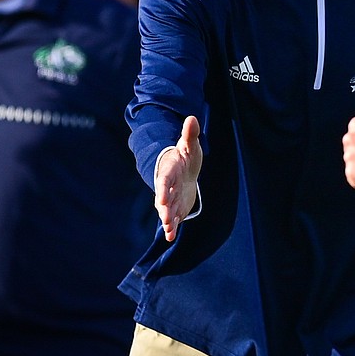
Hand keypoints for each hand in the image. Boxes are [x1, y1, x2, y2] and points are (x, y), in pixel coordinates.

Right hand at [154, 115, 202, 241]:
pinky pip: (173, 218)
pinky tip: (171, 237)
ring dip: (168, 219)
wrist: (184, 169)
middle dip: (165, 209)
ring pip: (167, 210)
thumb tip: (192, 118)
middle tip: (166, 218)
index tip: (162, 198)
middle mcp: (167, 187)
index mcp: (169, 171)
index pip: (164, 181)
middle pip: (164, 199)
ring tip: (169, 228)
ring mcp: (171, 198)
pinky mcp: (176, 207)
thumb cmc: (185, 155)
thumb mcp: (189, 145)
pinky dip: (172, 227)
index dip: (163, 189)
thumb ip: (190, 134)